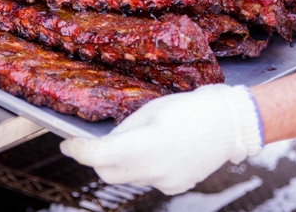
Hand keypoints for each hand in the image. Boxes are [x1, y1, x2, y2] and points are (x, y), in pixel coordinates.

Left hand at [60, 84, 262, 194]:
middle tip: (98, 142)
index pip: (97, 156)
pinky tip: (159, 150)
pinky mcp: (176, 186)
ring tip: (137, 141)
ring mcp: (165, 182)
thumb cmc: (190, 108)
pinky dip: (143, 167)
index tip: (67, 144)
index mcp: (144, 146)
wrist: (228, 124)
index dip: (77, 150)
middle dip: (97, 158)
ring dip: (121, 162)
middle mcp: (152, 170)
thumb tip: (111, 143)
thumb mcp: (151, 109)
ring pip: (127, 176)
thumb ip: (126, 130)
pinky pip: (148, 179)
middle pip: (108, 172)